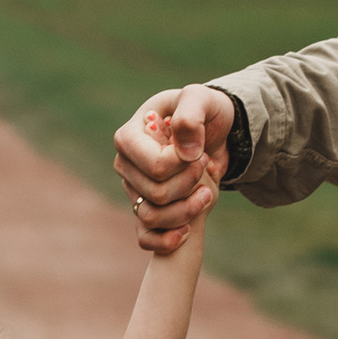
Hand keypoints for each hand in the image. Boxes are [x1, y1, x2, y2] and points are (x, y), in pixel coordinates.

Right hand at [112, 87, 233, 253]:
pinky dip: (167, 239)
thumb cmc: (203, 109)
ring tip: (208, 194)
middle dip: (190, 185)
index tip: (200, 152)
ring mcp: (133, 188)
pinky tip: (188, 230)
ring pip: (152, 217)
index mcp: (130, 136)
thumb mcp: (201, 99)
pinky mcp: (143, 208)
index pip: (154, 166)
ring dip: (187, 211)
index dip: (182, 166)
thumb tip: (184, 153)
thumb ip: (190, 117)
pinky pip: (146, 237)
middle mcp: (125, 164)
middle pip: (156, 194)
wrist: (211, 129)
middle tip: (207, 167)